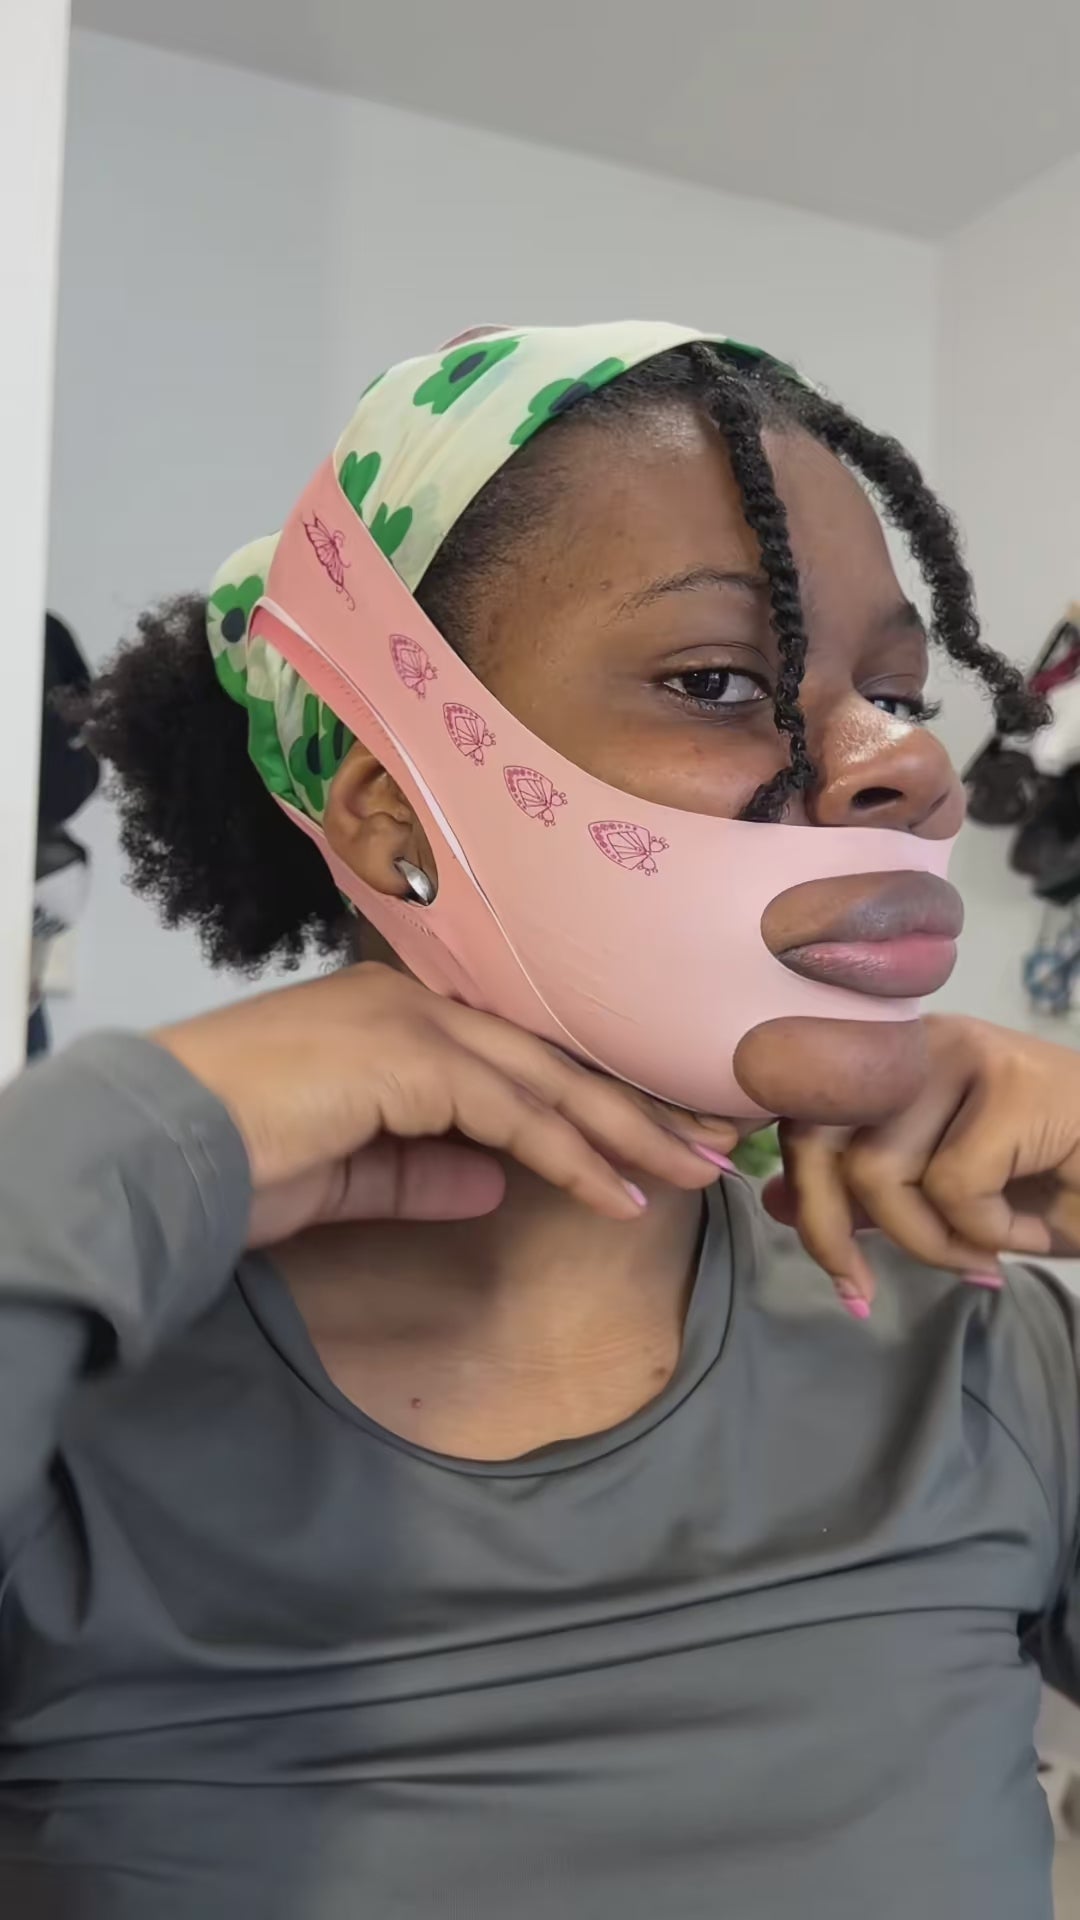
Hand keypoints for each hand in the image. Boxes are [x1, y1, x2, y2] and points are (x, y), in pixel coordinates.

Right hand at [155, 964, 735, 1246]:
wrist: (164, 1147)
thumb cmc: (239, 1159)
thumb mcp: (350, 1171)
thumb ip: (423, 1166)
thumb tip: (497, 1179)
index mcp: (397, 1018)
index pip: (519, 1057)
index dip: (594, 1098)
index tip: (658, 1138)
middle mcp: (414, 1005)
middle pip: (552, 1060)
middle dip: (639, 1109)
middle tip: (715, 1148)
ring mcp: (414, 1024)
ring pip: (548, 1082)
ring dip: (628, 1134)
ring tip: (694, 1176)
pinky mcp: (412, 1060)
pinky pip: (515, 1114)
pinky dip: (573, 1158)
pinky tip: (619, 1198)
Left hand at [763, 1015, 1079, 1312]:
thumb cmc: (1052, 1186)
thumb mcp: (939, 1200)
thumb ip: (865, 1193)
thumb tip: (775, 1201)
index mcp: (891, 1057)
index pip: (799, 1113)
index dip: (797, 1193)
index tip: (835, 1268)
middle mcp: (917, 1039)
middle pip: (816, 1138)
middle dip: (832, 1232)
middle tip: (862, 1291)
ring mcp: (963, 1051)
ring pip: (880, 1171)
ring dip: (927, 1242)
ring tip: (980, 1253)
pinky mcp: (1009, 1082)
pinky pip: (953, 1187)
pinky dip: (987, 1234)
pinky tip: (1027, 1229)